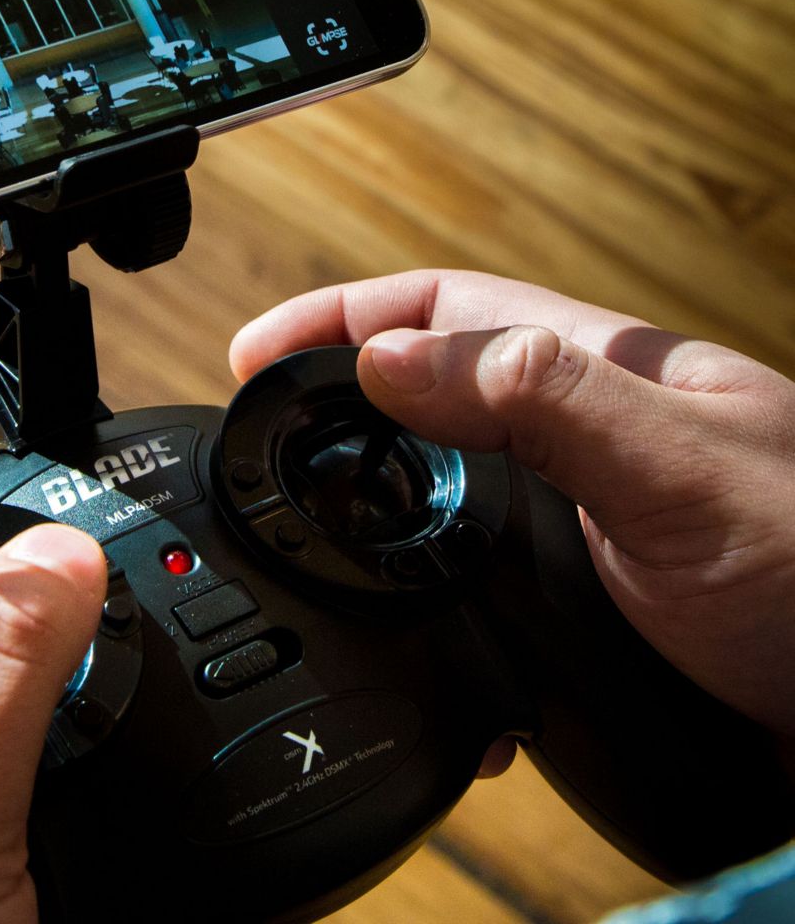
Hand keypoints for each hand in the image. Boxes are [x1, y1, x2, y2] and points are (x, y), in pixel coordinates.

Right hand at [231, 270, 794, 746]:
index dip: (339, 319)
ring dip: (368, 492)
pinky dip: (415, 591)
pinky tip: (401, 624)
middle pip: (422, 383)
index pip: (439, 308)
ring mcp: (581, 519)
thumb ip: (538, 398)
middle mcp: (582, 435)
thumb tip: (388, 358)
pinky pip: (471, 576)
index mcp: (601, 372)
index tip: (255, 353)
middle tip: (260, 434)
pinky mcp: (583, 601)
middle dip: (333, 395)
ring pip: (439, 482)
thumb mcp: (677, 469)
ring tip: (307, 523)